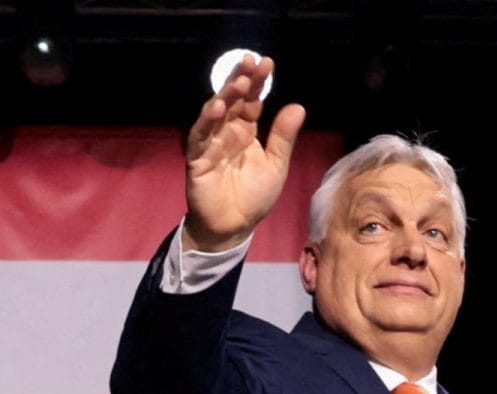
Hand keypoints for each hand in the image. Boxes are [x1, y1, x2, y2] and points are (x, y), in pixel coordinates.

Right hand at [184, 54, 305, 251]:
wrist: (235, 226)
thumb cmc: (254, 196)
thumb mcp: (276, 165)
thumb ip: (284, 137)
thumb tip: (298, 106)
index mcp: (247, 131)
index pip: (252, 101)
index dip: (258, 83)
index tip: (267, 63)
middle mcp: (227, 132)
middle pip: (233, 101)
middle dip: (241, 80)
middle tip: (250, 62)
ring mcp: (210, 143)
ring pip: (215, 113)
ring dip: (225, 96)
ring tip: (238, 83)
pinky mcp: (197, 158)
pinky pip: (200, 136)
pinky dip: (207, 121)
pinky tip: (218, 107)